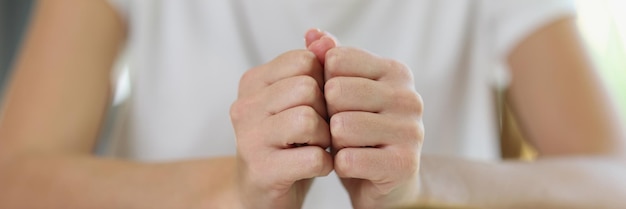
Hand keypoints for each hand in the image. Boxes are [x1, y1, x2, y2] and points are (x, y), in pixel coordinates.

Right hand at [230, 44, 333, 207]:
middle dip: (326, 111)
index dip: (324, 82)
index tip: (319, 104)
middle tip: (320, 130)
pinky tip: (316, 167)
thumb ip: (313, 66)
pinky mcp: (261, 170)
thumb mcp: (300, 100)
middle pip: (308, 88)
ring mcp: (248, 139)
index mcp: (252, 82)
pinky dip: (325, 164)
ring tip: (318, 147)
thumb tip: (323, 36)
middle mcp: (244, 106)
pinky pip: (312, 157)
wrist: (262, 193)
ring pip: (308, 119)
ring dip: (325, 138)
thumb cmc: (288, 143)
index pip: (305, 60)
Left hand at [306, 31, 424, 208]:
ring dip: (333, 143)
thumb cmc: (359, 135)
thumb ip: (330, 61)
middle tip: (337, 130)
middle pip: (337, 92)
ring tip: (345, 147)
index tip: (333, 103)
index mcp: (395, 72)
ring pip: (341, 126)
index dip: (323, 85)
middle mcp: (409, 97)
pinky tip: (351, 167)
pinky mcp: (404, 164)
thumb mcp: (344, 95)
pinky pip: (349, 159)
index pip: (337, 60)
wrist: (383, 185)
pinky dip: (340, 165)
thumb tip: (313, 36)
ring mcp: (411, 130)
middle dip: (327, 115)